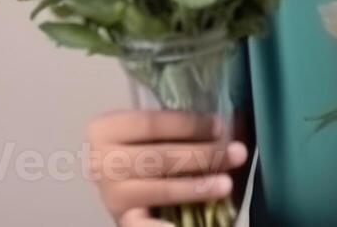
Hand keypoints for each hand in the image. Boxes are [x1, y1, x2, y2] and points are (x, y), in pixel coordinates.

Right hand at [86, 110, 246, 226]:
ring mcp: (110, 194)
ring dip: (197, 187)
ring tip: (226, 183)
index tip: (221, 126)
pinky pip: (143, 225)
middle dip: (203, 154)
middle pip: (159, 157)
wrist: (120, 182)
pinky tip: (186, 225)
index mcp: (106, 128)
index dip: (189, 125)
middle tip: (236, 153)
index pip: (152, 123)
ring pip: (160, 189)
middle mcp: (100, 161)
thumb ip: (178, 125)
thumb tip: (227, 120)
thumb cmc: (143, 148)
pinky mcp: (121, 219)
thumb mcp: (151, 131)